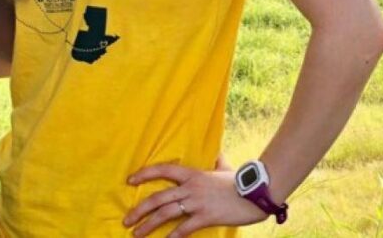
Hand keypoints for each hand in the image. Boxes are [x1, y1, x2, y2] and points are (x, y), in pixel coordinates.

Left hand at [123, 164, 265, 236]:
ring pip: (165, 213)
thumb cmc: (239, 181)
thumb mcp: (225, 167)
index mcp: (191, 173)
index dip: (144, 174)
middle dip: (139, 209)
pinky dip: (173, 236)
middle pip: (158, 197)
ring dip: (148, 225)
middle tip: (126, 219)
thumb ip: (217, 161)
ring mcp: (197, 202)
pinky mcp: (206, 217)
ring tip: (136, 233)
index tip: (129, 180)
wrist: (255, 193)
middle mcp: (190, 187)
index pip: (162, 170)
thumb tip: (218, 153)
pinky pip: (184, 228)